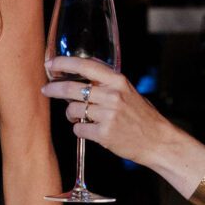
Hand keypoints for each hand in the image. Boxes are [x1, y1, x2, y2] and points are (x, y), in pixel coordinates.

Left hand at [41, 56, 173, 165]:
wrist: (158, 141)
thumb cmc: (142, 117)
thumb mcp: (128, 92)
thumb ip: (107, 85)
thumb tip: (80, 80)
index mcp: (118, 81)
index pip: (86, 66)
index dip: (65, 63)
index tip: (51, 64)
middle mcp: (112, 96)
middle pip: (72, 89)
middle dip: (54, 89)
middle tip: (46, 89)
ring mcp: (108, 115)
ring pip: (73, 110)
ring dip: (72, 114)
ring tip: (80, 117)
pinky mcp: (104, 134)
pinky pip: (79, 129)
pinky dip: (80, 129)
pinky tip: (90, 130)